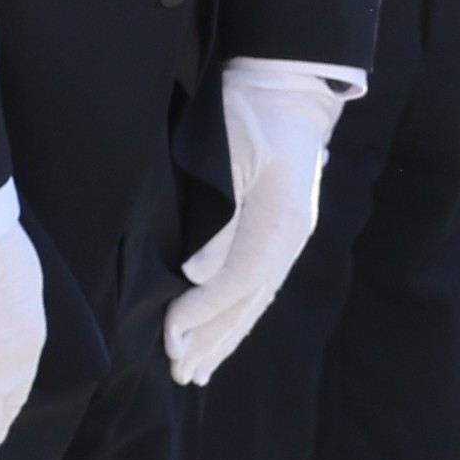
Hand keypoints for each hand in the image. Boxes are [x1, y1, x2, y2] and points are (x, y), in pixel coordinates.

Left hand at [166, 62, 352, 386]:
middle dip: (212, 341)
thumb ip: (218, 219)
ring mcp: (290, 235)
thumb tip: (197, 274)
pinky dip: (236, 314)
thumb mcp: (229, 155)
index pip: (239, 281)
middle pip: (250, 302)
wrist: (288, 85)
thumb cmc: (251, 109)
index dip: (204, 313)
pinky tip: (220, 332)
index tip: (169, 336)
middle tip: (179, 374)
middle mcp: (290, 235)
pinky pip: (257, 285)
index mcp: (281, 219)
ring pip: (255, 300)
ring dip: (225, 337)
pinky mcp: (280, 231)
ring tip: (198, 370)